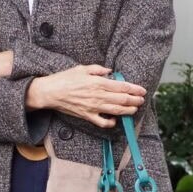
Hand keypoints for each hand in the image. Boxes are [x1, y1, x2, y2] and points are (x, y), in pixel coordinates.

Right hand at [26, 65, 145, 128]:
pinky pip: (102, 122)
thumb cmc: (64, 79)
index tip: (142, 90)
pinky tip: (115, 120)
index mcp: (98, 83)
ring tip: (135, 109)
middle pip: (122, 100)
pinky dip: (111, 122)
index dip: (134, 89)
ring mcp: (93, 107)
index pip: (122, 87)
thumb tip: (110, 71)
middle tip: (142, 100)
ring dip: (128, 111)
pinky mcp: (87, 116)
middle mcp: (98, 96)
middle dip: (135, 100)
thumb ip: (98, 69)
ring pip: (116, 111)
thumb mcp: (82, 68)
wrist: (50, 92)